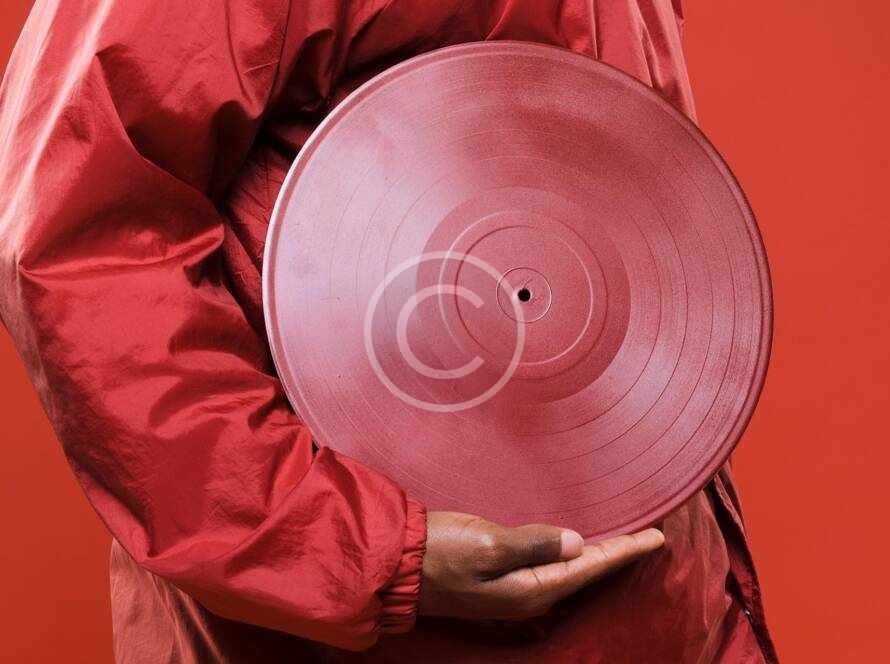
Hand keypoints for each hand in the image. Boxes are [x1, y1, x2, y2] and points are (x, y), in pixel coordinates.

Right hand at [418, 511, 663, 620]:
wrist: (399, 565)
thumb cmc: (439, 552)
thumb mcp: (484, 545)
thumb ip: (531, 543)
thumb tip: (577, 541)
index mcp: (530, 588)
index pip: (590, 567)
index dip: (625, 551)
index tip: (658, 537)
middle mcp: (529, 594)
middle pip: (586, 574)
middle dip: (620, 556)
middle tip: (651, 537)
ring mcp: (515, 590)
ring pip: (571, 572)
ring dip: (598, 556)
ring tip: (625, 541)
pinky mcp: (503, 580)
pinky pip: (552, 568)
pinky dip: (573, 555)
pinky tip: (578, 546)